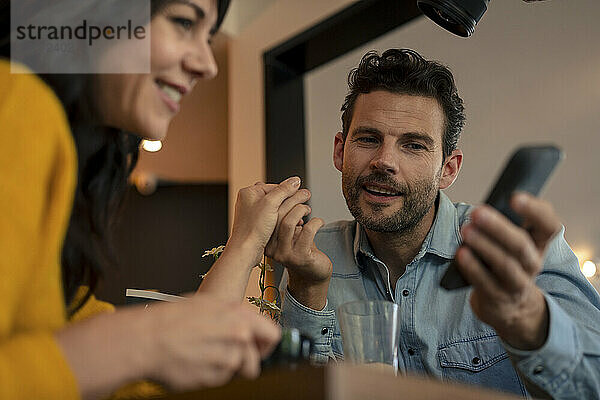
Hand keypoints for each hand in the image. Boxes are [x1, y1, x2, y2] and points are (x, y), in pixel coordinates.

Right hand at [148, 295, 280, 390]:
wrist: (146, 339)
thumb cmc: (170, 320)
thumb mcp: (207, 304)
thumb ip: (232, 316)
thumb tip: (245, 325)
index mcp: (238, 315)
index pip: (272, 334)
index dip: (265, 344)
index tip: (258, 348)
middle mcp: (238, 336)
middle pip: (255, 359)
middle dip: (244, 360)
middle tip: (225, 354)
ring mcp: (227, 358)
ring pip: (236, 370)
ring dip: (223, 367)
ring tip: (202, 355)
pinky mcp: (214, 377)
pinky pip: (219, 380)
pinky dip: (209, 374)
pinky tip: (194, 362)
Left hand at [226, 177, 301, 266]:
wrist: (245, 250)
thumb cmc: (253, 228)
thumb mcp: (271, 203)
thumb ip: (284, 190)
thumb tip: (295, 180)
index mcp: (249, 192)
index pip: (275, 186)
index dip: (289, 191)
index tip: (301, 194)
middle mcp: (249, 201)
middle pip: (275, 197)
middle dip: (289, 203)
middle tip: (302, 206)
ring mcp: (252, 214)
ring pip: (274, 208)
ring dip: (287, 212)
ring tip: (299, 218)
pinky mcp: (256, 225)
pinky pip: (272, 219)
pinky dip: (281, 221)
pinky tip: (290, 225)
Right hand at [264, 189, 331, 309]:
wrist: (313, 275)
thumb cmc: (302, 250)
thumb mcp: (291, 234)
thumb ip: (287, 219)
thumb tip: (290, 196)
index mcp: (267, 242)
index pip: (268, 215)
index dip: (280, 200)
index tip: (290, 190)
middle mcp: (272, 249)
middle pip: (276, 216)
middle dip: (291, 201)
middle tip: (303, 194)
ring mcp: (286, 254)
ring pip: (288, 222)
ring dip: (300, 210)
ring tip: (308, 209)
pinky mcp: (301, 257)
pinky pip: (307, 231)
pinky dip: (315, 222)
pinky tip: (319, 221)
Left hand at [455, 192, 561, 349]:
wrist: (509, 307)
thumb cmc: (507, 263)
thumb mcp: (514, 243)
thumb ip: (506, 223)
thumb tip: (484, 207)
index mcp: (539, 244)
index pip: (548, 225)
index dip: (535, 211)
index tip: (514, 197)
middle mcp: (532, 263)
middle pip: (521, 244)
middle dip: (498, 227)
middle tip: (477, 212)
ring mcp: (516, 283)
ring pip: (504, 264)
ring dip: (484, 245)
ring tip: (466, 230)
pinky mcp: (497, 297)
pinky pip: (485, 282)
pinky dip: (472, 267)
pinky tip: (461, 253)